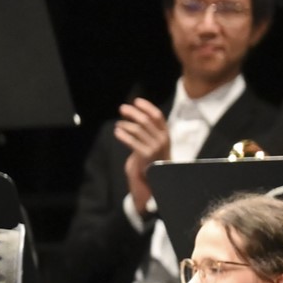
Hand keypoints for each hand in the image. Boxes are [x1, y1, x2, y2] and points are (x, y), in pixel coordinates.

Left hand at [114, 98, 171, 214]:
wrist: (154, 181)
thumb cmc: (152, 160)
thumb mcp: (154, 143)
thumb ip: (148, 130)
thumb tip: (134, 114)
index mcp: (166, 134)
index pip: (157, 116)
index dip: (146, 106)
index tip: (136, 101)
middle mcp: (162, 139)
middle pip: (146, 120)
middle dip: (132, 112)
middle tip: (122, 109)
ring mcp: (154, 147)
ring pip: (137, 129)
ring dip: (125, 124)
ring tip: (118, 124)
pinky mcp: (145, 155)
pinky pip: (131, 140)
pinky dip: (122, 134)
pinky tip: (117, 132)